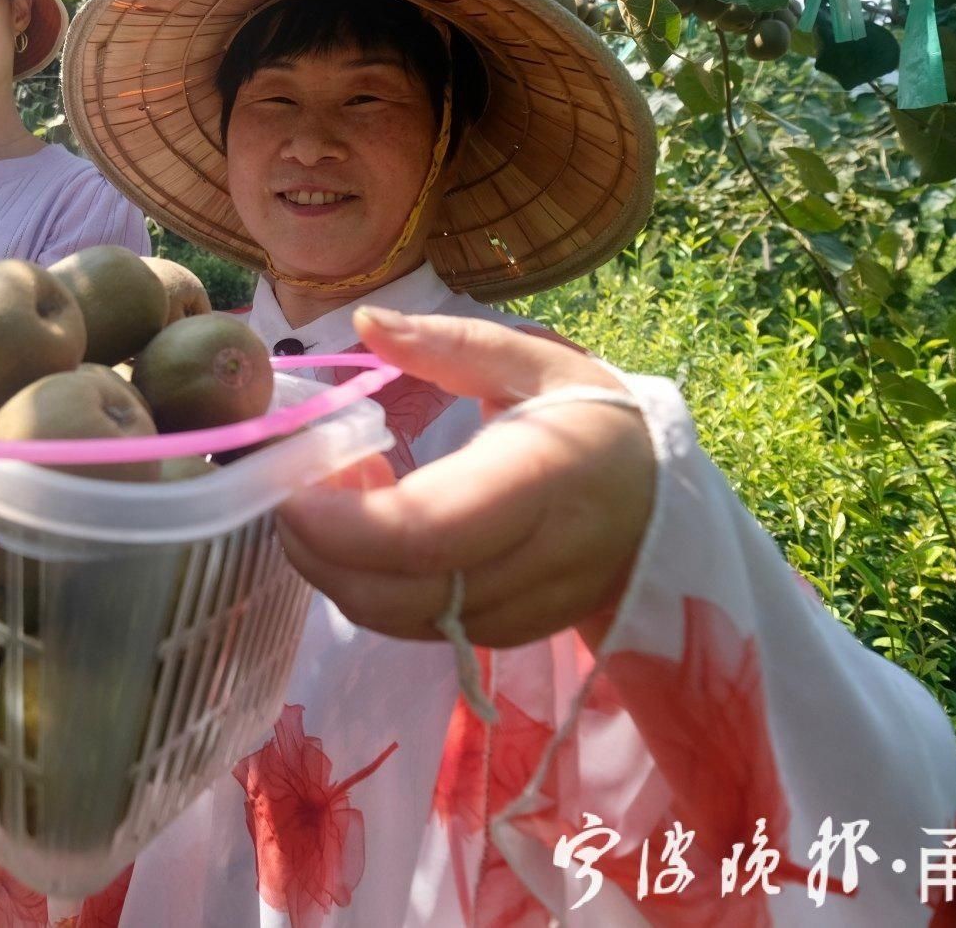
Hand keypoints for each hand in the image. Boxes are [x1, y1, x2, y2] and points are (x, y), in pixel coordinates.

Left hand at [277, 309, 656, 649]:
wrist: (665, 499)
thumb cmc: (592, 418)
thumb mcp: (534, 361)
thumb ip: (447, 343)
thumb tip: (365, 321)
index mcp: (544, 477)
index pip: (430, 530)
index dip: (345, 526)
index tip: (291, 488)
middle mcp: (540, 558)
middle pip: (404, 592)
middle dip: (321, 553)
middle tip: (290, 493)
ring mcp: (529, 608)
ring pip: (404, 621)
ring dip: (340, 573)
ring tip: (329, 506)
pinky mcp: (513, 634)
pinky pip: (423, 629)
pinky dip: (374, 591)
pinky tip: (368, 537)